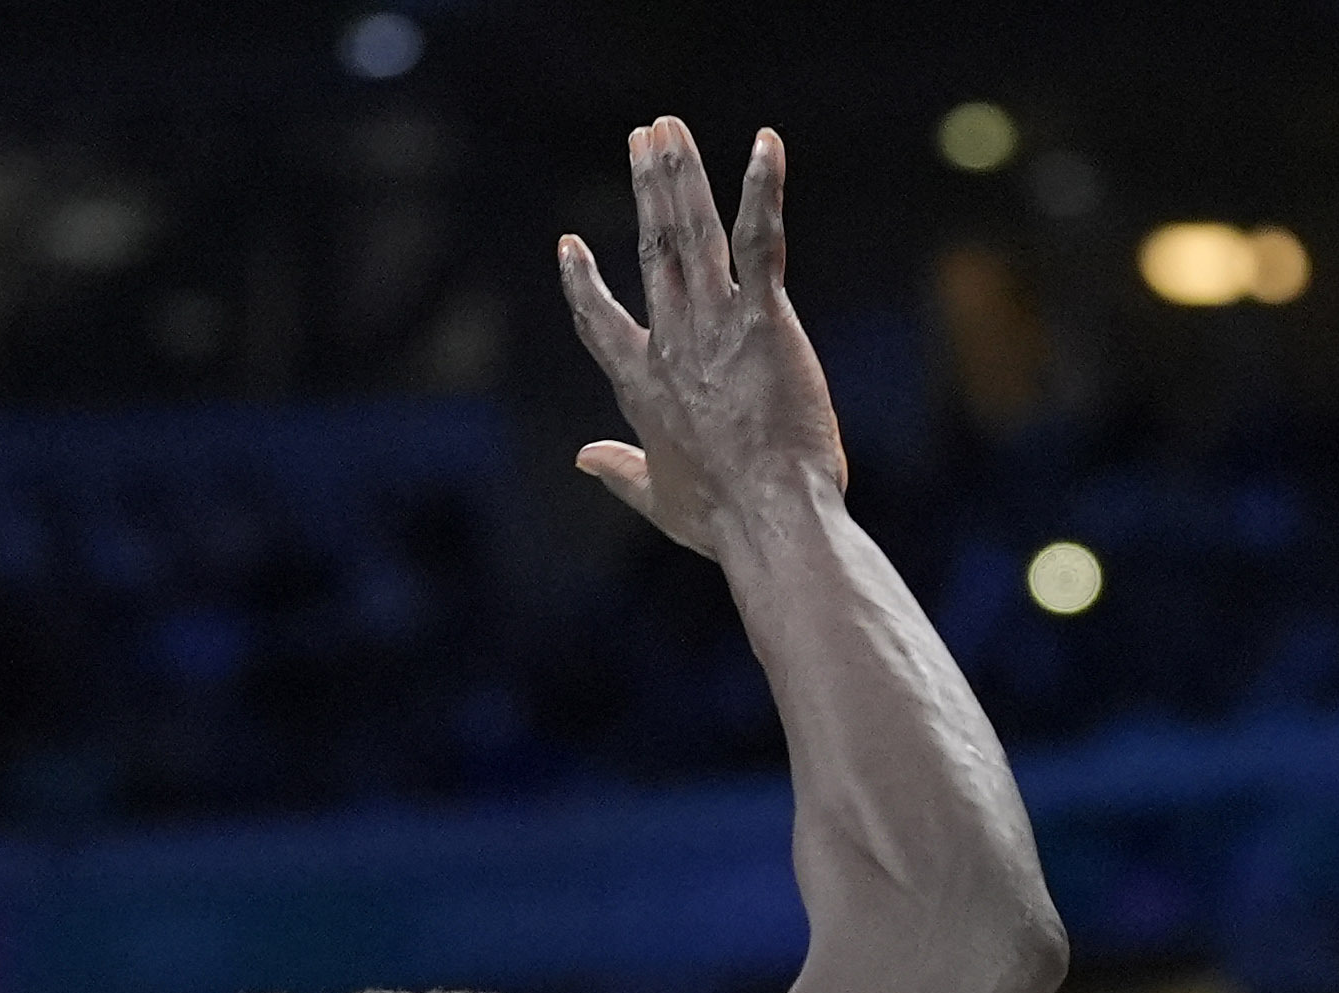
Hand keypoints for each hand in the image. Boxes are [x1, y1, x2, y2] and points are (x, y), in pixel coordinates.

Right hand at [555, 119, 846, 557]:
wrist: (769, 518)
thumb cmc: (723, 521)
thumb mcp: (660, 500)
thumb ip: (620, 471)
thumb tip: (582, 458)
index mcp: (642, 385)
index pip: (601, 323)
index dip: (583, 285)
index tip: (569, 246)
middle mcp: (671, 343)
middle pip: (653, 250)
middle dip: (647, 188)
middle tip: (643, 138)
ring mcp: (715, 327)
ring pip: (693, 234)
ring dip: (680, 174)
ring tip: (669, 127)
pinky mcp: (765, 321)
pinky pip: (761, 242)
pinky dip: (762, 191)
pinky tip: (766, 144)